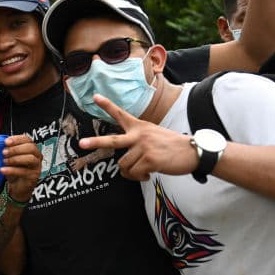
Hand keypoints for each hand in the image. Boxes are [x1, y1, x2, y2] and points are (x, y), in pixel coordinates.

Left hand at [1, 135, 41, 202]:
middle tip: (4, 152)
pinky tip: (3, 170)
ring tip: (4, 161)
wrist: (17, 187)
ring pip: (30, 159)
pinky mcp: (33, 176)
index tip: (6, 142)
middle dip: (16, 149)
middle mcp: (36, 156)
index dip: (17, 139)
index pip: (27, 139)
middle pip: (30, 148)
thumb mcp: (10, 158)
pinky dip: (12, 170)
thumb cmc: (14, 170)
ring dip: (15, 159)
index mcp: (31, 149)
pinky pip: (24, 171)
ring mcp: (36, 166)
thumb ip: (7, 150)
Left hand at [77, 94, 198, 180]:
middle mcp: (139, 135)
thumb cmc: (173, 146)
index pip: (121, 114)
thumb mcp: (154, 135)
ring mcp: (144, 147)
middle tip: (82, 143)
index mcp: (140, 127)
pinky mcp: (149, 160)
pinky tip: (150, 173)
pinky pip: (134, 173)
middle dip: (95, 142)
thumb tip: (126, 161)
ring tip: (143, 170)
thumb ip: (138, 141)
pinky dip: (140, 177)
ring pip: (124, 166)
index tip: (95, 97)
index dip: (107, 105)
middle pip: (112, 141)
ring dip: (131, 173)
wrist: (193, 152)